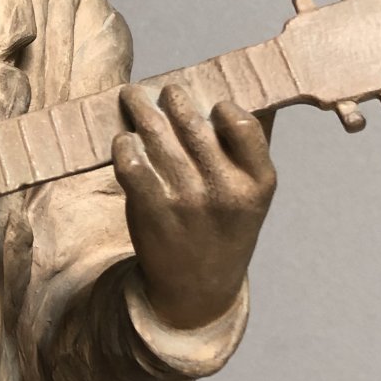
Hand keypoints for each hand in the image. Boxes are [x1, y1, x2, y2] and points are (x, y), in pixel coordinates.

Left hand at [113, 84, 275, 329]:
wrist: (197, 290)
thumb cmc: (224, 229)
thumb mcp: (252, 195)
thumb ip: (252, 149)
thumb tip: (255, 93)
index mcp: (257, 182)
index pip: (243, 125)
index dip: (224, 107)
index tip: (211, 101)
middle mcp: (224, 190)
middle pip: (194, 126)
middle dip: (174, 100)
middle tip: (165, 90)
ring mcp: (187, 201)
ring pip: (159, 140)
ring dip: (142, 112)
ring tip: (132, 97)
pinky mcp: (152, 212)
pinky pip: (133, 167)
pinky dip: (124, 148)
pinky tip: (122, 139)